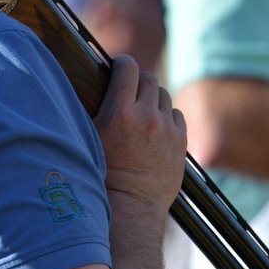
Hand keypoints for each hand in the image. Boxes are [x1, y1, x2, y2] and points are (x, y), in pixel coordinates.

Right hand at [94, 53, 186, 209]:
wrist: (131, 206)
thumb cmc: (102, 175)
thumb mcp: (89, 138)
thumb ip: (94, 109)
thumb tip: (88, 83)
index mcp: (120, 112)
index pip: (128, 68)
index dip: (122, 62)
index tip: (118, 65)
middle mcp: (147, 116)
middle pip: (148, 78)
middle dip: (137, 79)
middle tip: (129, 88)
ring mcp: (167, 129)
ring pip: (163, 95)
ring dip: (152, 98)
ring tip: (142, 110)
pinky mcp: (181, 141)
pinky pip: (176, 115)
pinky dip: (166, 117)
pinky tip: (155, 127)